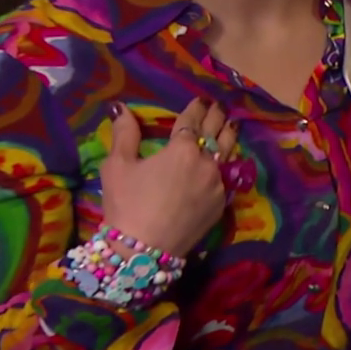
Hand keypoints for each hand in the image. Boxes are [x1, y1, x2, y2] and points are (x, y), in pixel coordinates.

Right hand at [100, 98, 237, 259]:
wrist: (144, 250)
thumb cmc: (127, 205)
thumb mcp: (118, 166)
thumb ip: (124, 134)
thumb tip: (121, 108)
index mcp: (182, 149)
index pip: (192, 122)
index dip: (196, 109)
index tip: (201, 99)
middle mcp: (206, 163)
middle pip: (215, 134)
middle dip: (217, 118)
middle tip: (219, 107)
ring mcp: (218, 184)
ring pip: (228, 154)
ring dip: (229, 137)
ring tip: (232, 125)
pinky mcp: (221, 204)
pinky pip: (227, 177)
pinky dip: (229, 163)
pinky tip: (229, 159)